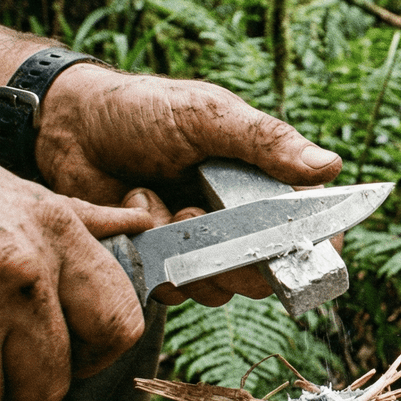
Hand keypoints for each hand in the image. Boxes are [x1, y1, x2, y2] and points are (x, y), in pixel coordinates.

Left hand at [36, 66, 344, 305]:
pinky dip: (154, 256)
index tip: (303, 248)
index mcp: (264, 183)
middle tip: (201, 216)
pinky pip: (172, 290)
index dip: (316, 247)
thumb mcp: (208, 116)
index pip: (312, 229)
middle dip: (238, 255)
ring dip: (190, 250)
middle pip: (268, 273)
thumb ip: (266, 142)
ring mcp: (200, 247)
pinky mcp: (161, 266)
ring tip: (162, 203)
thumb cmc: (144, 110)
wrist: (70, 126)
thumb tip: (331, 166)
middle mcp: (239, 222)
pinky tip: (136, 213)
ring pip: (220, 288)